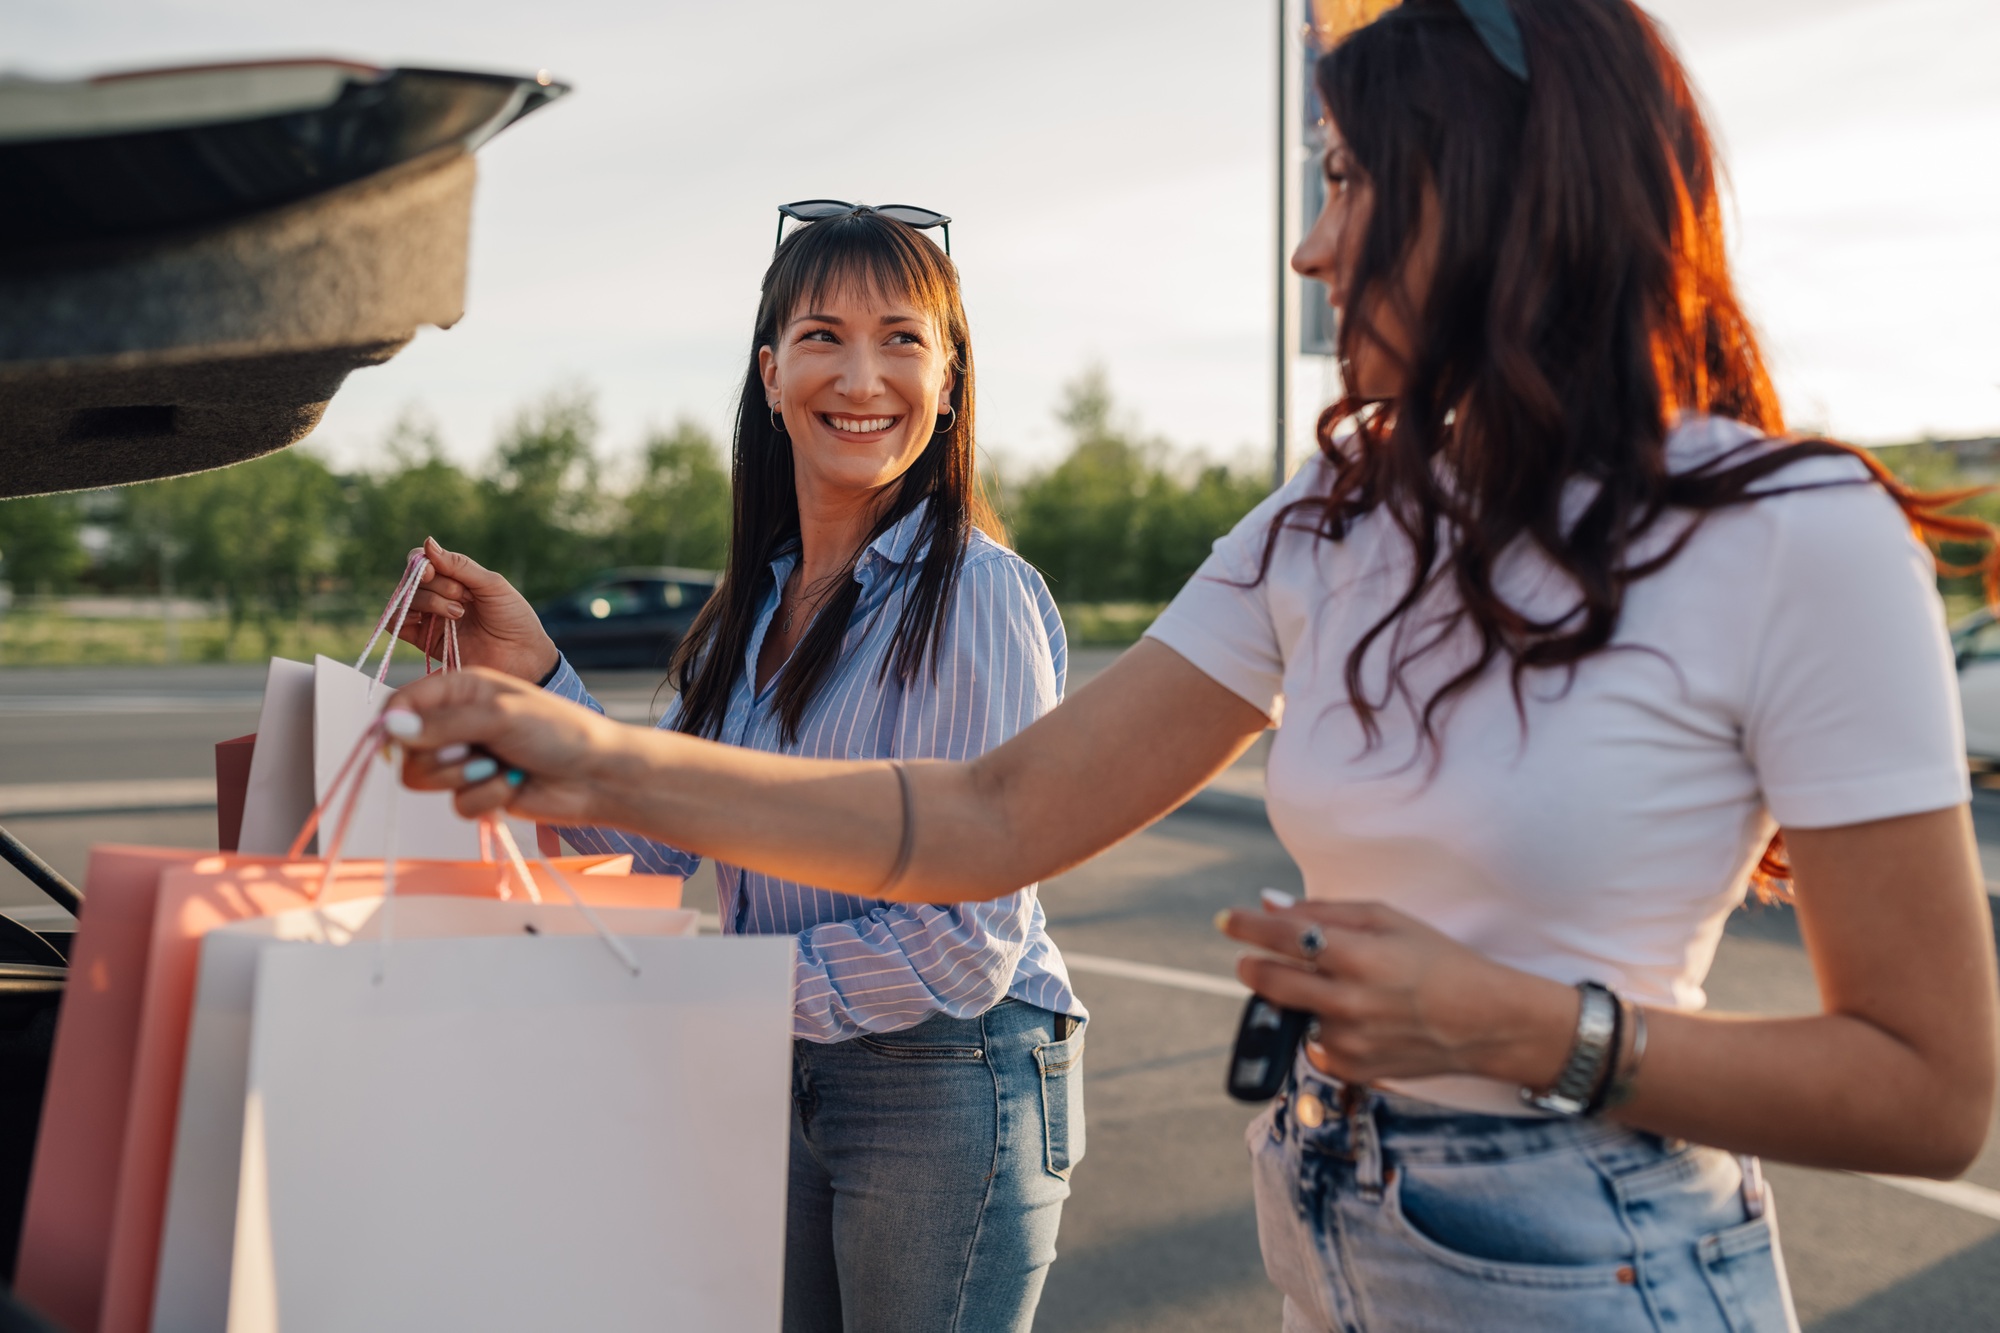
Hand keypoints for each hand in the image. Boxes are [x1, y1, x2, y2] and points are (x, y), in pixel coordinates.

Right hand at [388, 668, 627, 824]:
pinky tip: (514, 785)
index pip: (403, 703)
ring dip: (464, 779)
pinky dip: (486, 798)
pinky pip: (458, 804)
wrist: (598, 775)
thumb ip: (444, 724)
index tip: (398, 744)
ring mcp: (467, 758)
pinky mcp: (479, 790)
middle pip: (407, 749)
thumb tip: (392, 729)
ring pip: (425, 779)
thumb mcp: (500, 716)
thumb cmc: (559, 732)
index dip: (393, 725)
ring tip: (499, 768)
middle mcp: (458, 722)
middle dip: (439, 758)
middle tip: (475, 754)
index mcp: (461, 690)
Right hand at [397, 537, 560, 681]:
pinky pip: (398, 625)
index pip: (423, 562)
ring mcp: (432, 618)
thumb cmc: (514, 619)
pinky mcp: (427, 642)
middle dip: (437, 585)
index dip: (422, 563)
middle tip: (463, 597)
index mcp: (456, 579)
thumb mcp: (492, 585)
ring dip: (429, 601)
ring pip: (406, 600)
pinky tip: (422, 618)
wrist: (523, 658)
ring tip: (458, 613)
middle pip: (415, 580)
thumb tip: (427, 542)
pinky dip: (401, 617)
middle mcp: (441, 597)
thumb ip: (459, 566)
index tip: (433, 571)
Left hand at [1217, 899, 1576, 1086]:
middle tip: (1251, 956)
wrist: (1484, 1022)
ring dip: (1299, 998)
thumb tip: (1268, 904)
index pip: (1282, 937)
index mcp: (1359, 956)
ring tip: (1339, 989)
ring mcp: (1348, 1041)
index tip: (1225, 919)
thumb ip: (1324, 911)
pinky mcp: (1351, 1069)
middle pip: (1269, 981)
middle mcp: (1349, 1002)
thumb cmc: (1437, 960)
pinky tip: (1358, 1019)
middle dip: (1252, 964)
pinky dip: (1323, 1027)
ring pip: (1293, 1013)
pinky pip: (1315, 1043)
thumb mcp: (1387, 920)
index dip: (1246, 926)